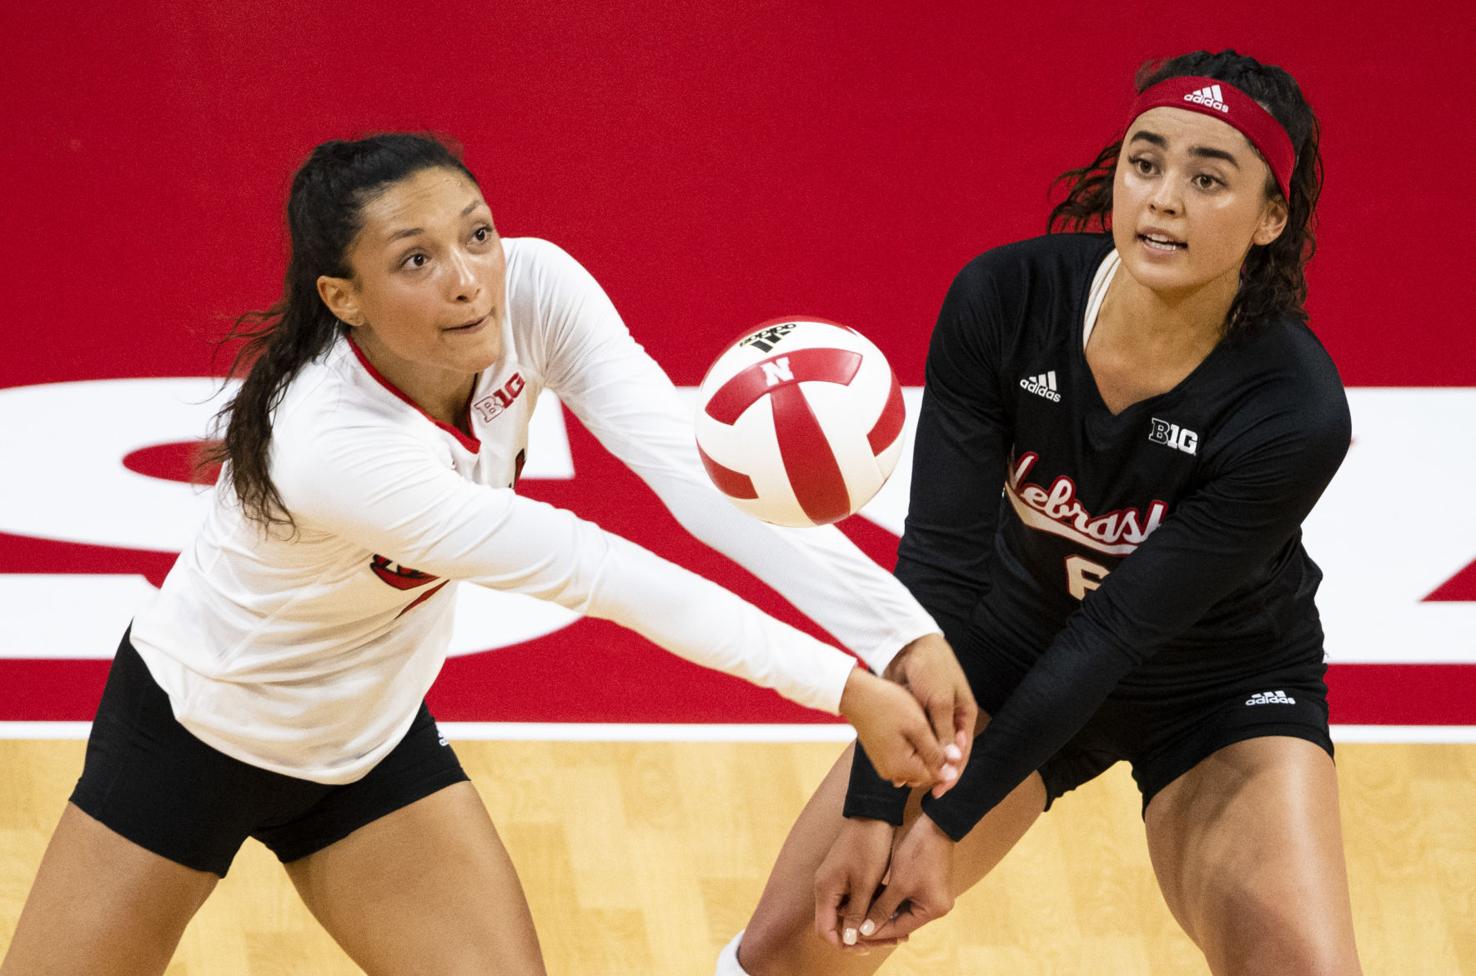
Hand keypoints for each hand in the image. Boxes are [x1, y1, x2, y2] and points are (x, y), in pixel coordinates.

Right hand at [813, 817, 894, 950]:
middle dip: (860, 935)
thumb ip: (855, 913)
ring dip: (867, 921)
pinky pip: (854, 898)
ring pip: (848, 912)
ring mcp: (835, 880)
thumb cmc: (869, 846)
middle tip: (888, 940)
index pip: (826, 930)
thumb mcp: (865, 883)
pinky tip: (889, 909)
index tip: (867, 946)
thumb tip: (848, 940)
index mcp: (825, 890)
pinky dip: (869, 906)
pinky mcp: (846, 874)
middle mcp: (826, 887)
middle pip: (837, 923)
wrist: (873, 813)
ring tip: (894, 928)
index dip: (844, 943)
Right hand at [838, 669, 947, 788]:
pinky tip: (915, 729)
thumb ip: (935, 752)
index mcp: (902, 768)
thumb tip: (951, 775)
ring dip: (926, 751)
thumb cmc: (888, 705)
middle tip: (939, 728)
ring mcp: (885, 765)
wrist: (856, 694)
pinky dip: (914, 748)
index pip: (937, 776)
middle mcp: (892, 773)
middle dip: (938, 756)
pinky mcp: (882, 756)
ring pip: (917, 765)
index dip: (949, 760)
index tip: (952, 737)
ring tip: (928, 727)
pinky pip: (905, 759)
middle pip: (926, 773)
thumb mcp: (918, 726)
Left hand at [858, 813, 955, 942]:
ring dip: (882, 910)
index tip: (855, 932)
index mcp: (933, 911)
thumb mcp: (898, 884)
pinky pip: (905, 899)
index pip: (899, 929)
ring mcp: (932, 897)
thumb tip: (866, 930)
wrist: (933, 826)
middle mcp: (935, 908)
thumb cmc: (917, 854)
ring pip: (901, 910)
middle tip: (854, 923)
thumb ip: (882, 909)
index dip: (877, 931)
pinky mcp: (926, 886)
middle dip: (878, 921)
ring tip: (858, 912)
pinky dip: (890, 899)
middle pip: (901, 921)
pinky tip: (870, 899)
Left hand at [884, 633, 976, 796]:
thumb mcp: (939, 703)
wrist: (909, 646)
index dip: (953, 772)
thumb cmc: (931, 671)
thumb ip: (944, 733)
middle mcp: (951, 717)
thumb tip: (953, 762)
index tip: (941, 789)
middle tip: (928, 791)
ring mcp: (933, 715)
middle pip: (947, 752)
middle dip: (939, 770)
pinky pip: (917, 735)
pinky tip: (903, 761)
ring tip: (912, 780)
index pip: (963, 751)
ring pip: (930, 745)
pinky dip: (913, 748)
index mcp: (964, 714)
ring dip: (924, 761)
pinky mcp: (916, 711)